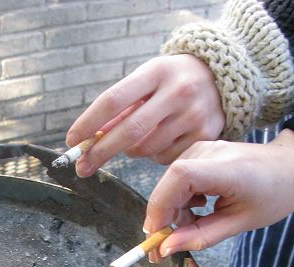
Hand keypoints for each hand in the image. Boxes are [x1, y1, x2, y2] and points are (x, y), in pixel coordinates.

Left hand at [65, 55, 224, 177]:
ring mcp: (194, 115)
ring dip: (132, 150)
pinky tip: (164, 138)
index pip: (113, 100)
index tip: (71, 141)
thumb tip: (90, 138)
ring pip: (146, 149)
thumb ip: (120, 107)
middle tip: (81, 167)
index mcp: (156, 71)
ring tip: (140, 136)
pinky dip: (155, 155)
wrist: (222, 76)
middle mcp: (178, 92)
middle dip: (100, 152)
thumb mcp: (146, 80)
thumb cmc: (170, 80)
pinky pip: (166, 158)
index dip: (88, 123)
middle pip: (128, 131)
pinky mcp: (206, 135)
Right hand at [142, 129, 293, 258]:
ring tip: (194, 225)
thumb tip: (167, 248)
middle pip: (169, 183)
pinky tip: (198, 209)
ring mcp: (201, 149)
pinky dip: (180, 200)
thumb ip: (201, 236)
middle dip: (163, 217)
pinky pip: (176, 180)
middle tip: (166, 246)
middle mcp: (209, 152)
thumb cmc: (273, 193)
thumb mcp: (240, 223)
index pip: (180, 177)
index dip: (161, 206)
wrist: (291, 166)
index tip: (157, 235)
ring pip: (170, 184)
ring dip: (174, 211)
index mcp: (227, 169)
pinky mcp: (197, 152)